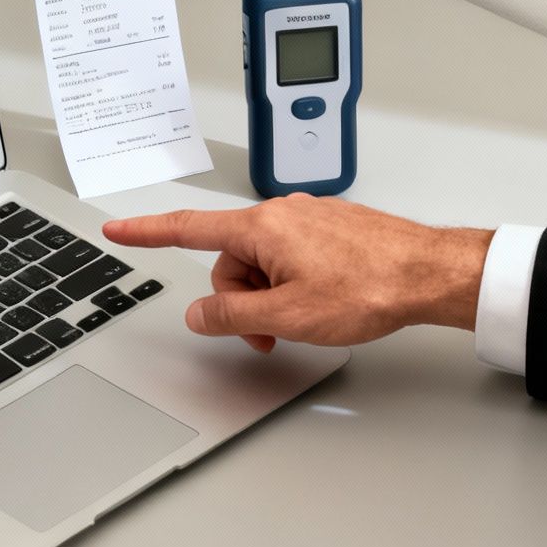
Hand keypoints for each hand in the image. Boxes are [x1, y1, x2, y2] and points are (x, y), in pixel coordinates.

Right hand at [102, 194, 491, 352]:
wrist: (428, 274)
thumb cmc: (370, 286)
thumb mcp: (287, 316)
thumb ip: (232, 317)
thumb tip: (200, 315)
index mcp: (261, 227)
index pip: (188, 228)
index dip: (148, 233)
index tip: (118, 230)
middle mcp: (281, 213)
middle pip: (231, 261)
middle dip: (241, 301)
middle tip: (270, 333)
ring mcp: (308, 219)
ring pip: (264, 264)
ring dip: (271, 297)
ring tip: (307, 318)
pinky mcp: (331, 229)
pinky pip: (292, 258)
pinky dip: (294, 284)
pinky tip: (325, 300)